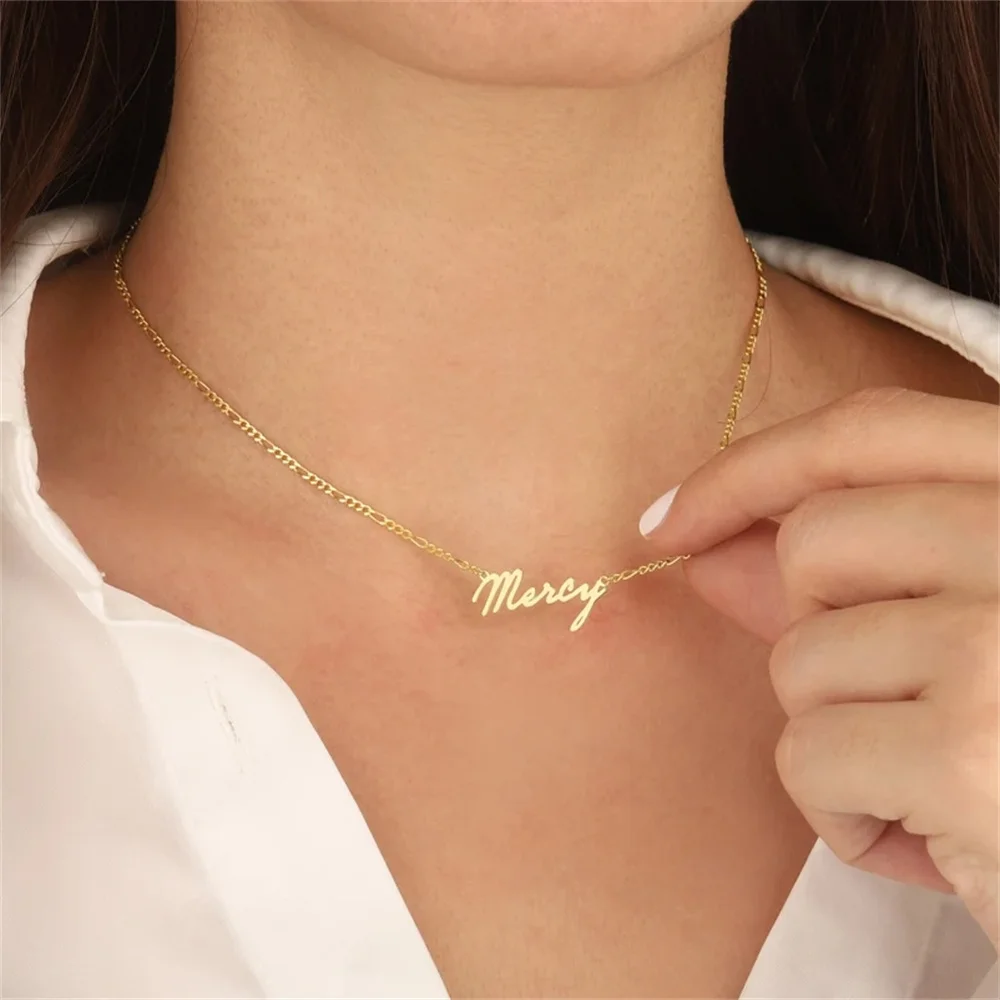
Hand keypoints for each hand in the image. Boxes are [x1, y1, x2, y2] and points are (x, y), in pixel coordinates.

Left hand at [641, 388, 999, 946]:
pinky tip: (934, 839)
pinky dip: (844, 814)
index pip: (872, 431)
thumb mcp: (968, 633)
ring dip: (841, 731)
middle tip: (899, 695)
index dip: (751, 471)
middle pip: (815, 540)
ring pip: (798, 654)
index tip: (670, 522)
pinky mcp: (965, 756)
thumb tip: (705, 551)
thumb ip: (853, 575)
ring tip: (938, 778)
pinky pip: (807, 755)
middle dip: (816, 626)